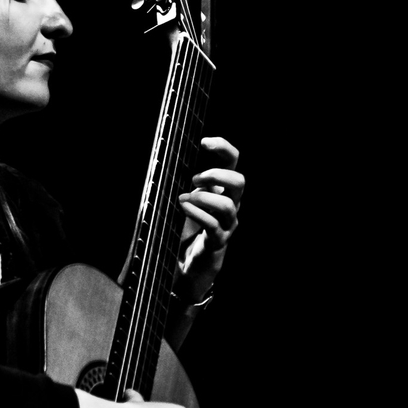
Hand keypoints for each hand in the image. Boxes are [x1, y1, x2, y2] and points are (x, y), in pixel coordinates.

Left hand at [177, 135, 243, 299]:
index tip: (204, 143)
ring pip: (228, 205)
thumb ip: (185, 183)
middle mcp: (230, 204)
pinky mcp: (218, 241)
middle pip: (239, 181)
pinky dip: (197, 214)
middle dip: (217, 175)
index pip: (232, 161)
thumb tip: (168, 161)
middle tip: (195, 179)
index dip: (222, 148)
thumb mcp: (186, 199)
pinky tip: (183, 208)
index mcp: (223, 189)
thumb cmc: (186, 228)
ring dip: (205, 198)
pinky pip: (213, 225)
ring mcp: (227, 224)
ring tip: (185, 197)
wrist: (190, 264)